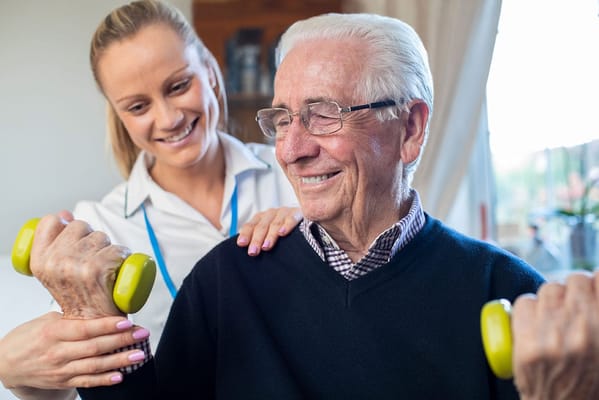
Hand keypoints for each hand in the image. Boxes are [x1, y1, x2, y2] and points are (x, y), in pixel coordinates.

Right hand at [0, 312, 148, 390]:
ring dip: (119, 360)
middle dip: (122, 340)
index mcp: (54, 332)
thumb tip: (101, 310)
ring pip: (95, 365)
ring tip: (139, 354)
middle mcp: (58, 352)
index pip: (86, 328)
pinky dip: (104, 380)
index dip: (108, 326)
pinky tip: (120, 375)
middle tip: (142, 334)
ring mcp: (61, 369)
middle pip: (95, 347)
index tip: (128, 321)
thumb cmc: (29, 337)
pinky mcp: (64, 381)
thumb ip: (73, 317)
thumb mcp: (48, 320)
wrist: (7, 363)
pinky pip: (87, 381)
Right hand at [29, 213, 129, 318]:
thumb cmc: (79, 296)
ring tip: (103, 269)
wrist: (93, 325)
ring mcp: (75, 266)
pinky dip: (122, 257)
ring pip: (101, 236)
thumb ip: (56, 242)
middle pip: (80, 225)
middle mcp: (54, 262)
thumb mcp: (55, 270)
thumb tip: (64, 214)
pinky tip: (117, 270)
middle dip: (91, 238)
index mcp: (39, 261)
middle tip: (92, 261)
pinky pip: (117, 249)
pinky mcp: (97, 270)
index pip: (50, 221)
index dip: (66, 225)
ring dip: (108, 248)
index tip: (75, 239)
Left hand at [236, 207, 301, 255]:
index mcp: (261, 218)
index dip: (246, 234)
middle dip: (257, 239)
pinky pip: (291, 219)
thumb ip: (258, 240)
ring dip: (270, 235)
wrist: (304, 220)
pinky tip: (282, 233)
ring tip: (266, 246)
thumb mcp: (269, 234)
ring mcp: (284, 212)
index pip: (251, 225)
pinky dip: (286, 226)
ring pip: (275, 223)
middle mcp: (271, 214)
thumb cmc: (283, 232)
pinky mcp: (297, 213)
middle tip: (253, 252)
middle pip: (262, 226)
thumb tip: (247, 252)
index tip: (241, 244)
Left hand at [512, 271, 598, 399]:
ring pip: (550, 288)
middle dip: (576, 288)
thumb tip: (597, 284)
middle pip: (576, 280)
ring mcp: (553, 335)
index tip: (595, 286)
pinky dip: (529, 308)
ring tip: (555, 314)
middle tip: (575, 302)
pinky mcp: (527, 343)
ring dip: (553, 297)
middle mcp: (583, 330)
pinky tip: (535, 321)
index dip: (597, 281)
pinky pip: (525, 302)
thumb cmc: (592, 380)